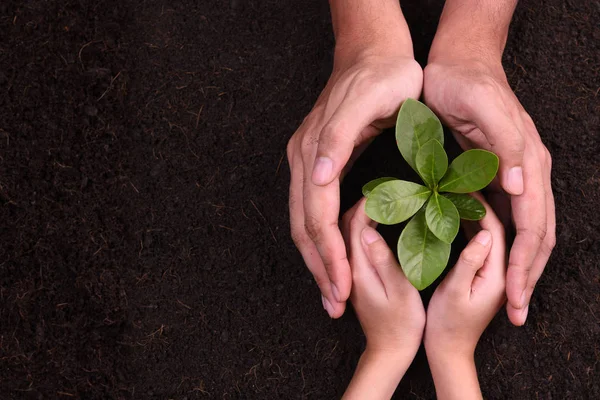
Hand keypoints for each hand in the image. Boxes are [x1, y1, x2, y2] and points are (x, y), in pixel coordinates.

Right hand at [287, 5, 422, 317]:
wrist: (372, 48)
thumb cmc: (383, 75)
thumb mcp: (369, 101)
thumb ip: (337, 139)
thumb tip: (316, 178)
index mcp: (315, 150)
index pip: (316, 215)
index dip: (328, 254)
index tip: (341, 287)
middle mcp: (304, 159)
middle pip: (304, 225)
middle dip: (320, 267)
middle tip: (336, 305)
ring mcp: (306, 161)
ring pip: (304, 222)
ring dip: (318, 260)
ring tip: (333, 292)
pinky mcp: (316, 161)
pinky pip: (312, 209)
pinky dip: (321, 239)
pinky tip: (332, 257)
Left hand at [341, 199, 424, 398]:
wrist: (389, 351)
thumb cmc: (402, 324)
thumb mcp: (399, 291)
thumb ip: (383, 259)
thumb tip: (367, 229)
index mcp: (357, 268)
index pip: (352, 225)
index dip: (367, 202)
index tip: (386, 188)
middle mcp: (347, 267)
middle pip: (345, 225)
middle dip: (361, 203)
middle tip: (384, 188)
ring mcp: (350, 271)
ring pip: (347, 232)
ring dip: (361, 214)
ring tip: (382, 199)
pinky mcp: (356, 275)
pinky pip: (353, 243)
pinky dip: (362, 227)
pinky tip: (376, 222)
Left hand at [423, 58, 554, 325]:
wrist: (458, 61)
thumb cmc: (465, 84)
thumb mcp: (484, 109)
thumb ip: (507, 146)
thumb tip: (522, 186)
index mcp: (528, 163)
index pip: (533, 226)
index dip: (524, 264)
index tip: (515, 296)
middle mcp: (528, 173)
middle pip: (537, 236)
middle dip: (528, 275)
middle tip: (515, 312)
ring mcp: (514, 174)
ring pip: (528, 231)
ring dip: (521, 266)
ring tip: (511, 297)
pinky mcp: (496, 172)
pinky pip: (508, 217)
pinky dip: (505, 244)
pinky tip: (494, 261)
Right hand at [425, 195, 505, 399]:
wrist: (449, 349)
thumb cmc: (447, 324)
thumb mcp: (454, 291)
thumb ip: (470, 261)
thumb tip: (483, 232)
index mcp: (498, 275)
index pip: (496, 232)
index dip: (482, 207)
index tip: (466, 187)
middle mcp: (500, 272)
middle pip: (497, 230)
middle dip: (482, 206)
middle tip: (463, 185)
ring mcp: (492, 273)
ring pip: (489, 236)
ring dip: (476, 215)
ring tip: (458, 194)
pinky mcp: (481, 274)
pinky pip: (480, 245)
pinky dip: (470, 228)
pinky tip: (456, 216)